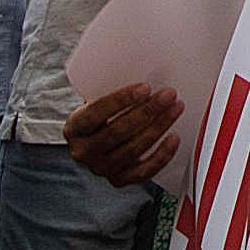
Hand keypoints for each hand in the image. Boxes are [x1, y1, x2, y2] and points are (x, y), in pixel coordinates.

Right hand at [65, 83, 180, 187]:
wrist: (97, 137)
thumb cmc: (103, 111)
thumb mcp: (98, 97)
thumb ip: (112, 87)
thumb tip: (144, 69)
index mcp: (74, 127)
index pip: (95, 114)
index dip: (121, 100)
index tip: (145, 87)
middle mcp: (83, 151)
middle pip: (117, 132)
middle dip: (147, 111)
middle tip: (168, 94)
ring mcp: (100, 168)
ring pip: (133, 150)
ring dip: (159, 127)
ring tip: (176, 108)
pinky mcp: (118, 180)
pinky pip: (143, 172)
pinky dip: (161, 156)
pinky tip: (174, 138)